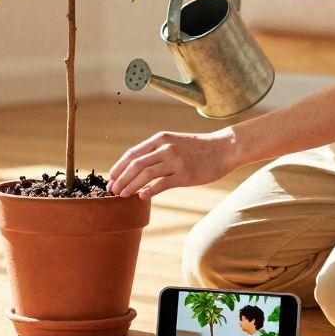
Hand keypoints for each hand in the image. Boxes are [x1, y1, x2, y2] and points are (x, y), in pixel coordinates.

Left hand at [107, 129, 237, 198]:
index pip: (132, 153)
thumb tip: (137, 165)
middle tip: (112, 189)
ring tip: (123, 195)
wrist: (223, 148)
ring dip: (131, 186)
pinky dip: (149, 191)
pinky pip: (162, 184)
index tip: (111, 177)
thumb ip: (157, 150)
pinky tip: (142, 197)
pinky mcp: (185, 175)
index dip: (119, 166)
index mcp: (160, 139)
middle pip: (136, 165)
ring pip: (146, 175)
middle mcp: (166, 148)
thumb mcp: (174, 141)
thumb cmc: (198, 148)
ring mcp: (175, 161)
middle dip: (121, 178)